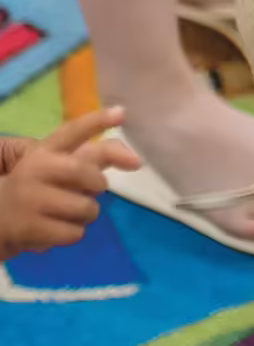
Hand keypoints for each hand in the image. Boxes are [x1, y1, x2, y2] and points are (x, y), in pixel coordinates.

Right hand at [0, 110, 139, 253]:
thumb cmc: (34, 191)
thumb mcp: (54, 168)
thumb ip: (89, 158)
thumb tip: (131, 156)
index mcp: (43, 152)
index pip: (72, 132)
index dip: (97, 121)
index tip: (122, 112)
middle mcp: (35, 170)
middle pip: (83, 171)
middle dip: (98, 183)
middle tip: (95, 190)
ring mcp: (31, 199)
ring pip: (85, 207)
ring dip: (87, 214)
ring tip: (70, 213)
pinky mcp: (30, 227)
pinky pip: (74, 232)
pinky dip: (73, 233)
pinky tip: (57, 229)